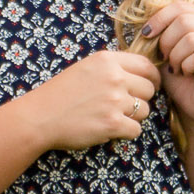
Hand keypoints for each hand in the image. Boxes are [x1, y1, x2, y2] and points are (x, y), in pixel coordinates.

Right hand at [32, 47, 160, 150]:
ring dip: (133, 117)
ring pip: (144, 110)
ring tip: (112, 117)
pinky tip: (111, 129)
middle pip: (149, 89)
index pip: (146, 65)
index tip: (150, 85)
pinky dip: (126, 132)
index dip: (152, 77)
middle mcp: (114, 77)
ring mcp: (114, 101)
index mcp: (107, 60)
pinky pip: (136, 130)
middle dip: (141, 99)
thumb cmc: (61, 93)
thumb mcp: (87, 67)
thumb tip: (143, 73)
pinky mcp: (112, 123)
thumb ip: (113, 67)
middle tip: (125, 106)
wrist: (40, 116)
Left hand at [147, 0, 193, 128]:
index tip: (146, 35)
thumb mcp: (165, 50)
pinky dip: (185, 66)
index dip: (159, 18)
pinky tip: (185, 73)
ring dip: (175, 56)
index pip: (180, 6)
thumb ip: (160, 32)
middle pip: (184, 20)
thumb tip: (143, 20)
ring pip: (191, 38)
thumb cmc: (179, 76)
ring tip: (175, 68)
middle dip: (166, 41)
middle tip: (164, 58)